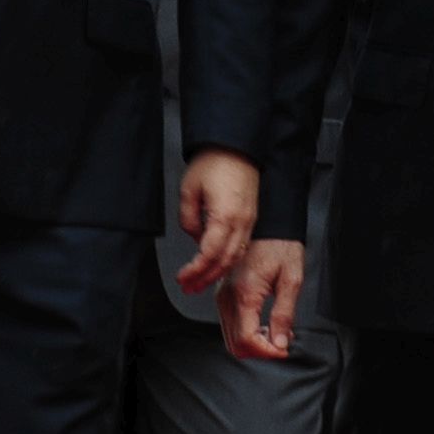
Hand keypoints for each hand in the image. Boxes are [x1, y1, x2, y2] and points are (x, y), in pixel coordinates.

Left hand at [174, 149, 259, 293]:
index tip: (183, 277)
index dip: (195, 270)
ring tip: (200, 281)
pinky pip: (241, 246)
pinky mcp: (251, 217)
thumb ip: (188, 219)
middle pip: (225, 261)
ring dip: (217, 272)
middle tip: (189, 287)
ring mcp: (249, 221)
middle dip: (206, 278)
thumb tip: (193, 236)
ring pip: (235, 257)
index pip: (209, 254)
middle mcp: (241, 222)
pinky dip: (228, 260)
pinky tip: (217, 264)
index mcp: (225, 216)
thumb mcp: (188, 190)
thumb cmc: (215, 162)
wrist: (236, 146)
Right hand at [220, 238, 305, 363]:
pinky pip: (229, 325)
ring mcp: (222, 295)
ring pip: (230, 338)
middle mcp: (227, 296)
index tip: (283, 349)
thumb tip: (279, 343)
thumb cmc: (280, 245)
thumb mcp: (291, 280)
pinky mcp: (223, 294)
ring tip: (275, 332)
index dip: (267, 352)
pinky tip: (263, 325)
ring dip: (253, 343)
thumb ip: (284, 315)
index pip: (246, 340)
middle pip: (235, 344)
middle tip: (281, 343)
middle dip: (260, 351)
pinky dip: (246, 332)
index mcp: (244, 293)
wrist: (269, 224)